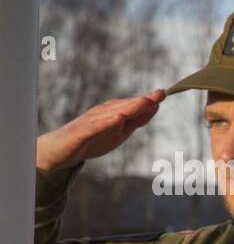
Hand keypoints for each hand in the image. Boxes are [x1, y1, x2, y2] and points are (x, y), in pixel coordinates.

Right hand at [36, 89, 166, 171]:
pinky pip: (95, 127)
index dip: (149, 100)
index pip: (134, 107)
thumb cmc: (91, 139)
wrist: (58, 150)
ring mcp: (91, 123)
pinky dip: (107, 122)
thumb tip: (154, 107)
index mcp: (112, 113)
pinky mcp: (80, 133)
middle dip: (143, 101)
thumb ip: (135, 120)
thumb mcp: (118, 131)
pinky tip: (118, 118)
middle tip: (160, 93)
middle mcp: (102, 114)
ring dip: (130, 107)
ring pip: (113, 114)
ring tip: (145, 101)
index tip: (164, 93)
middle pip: (126, 107)